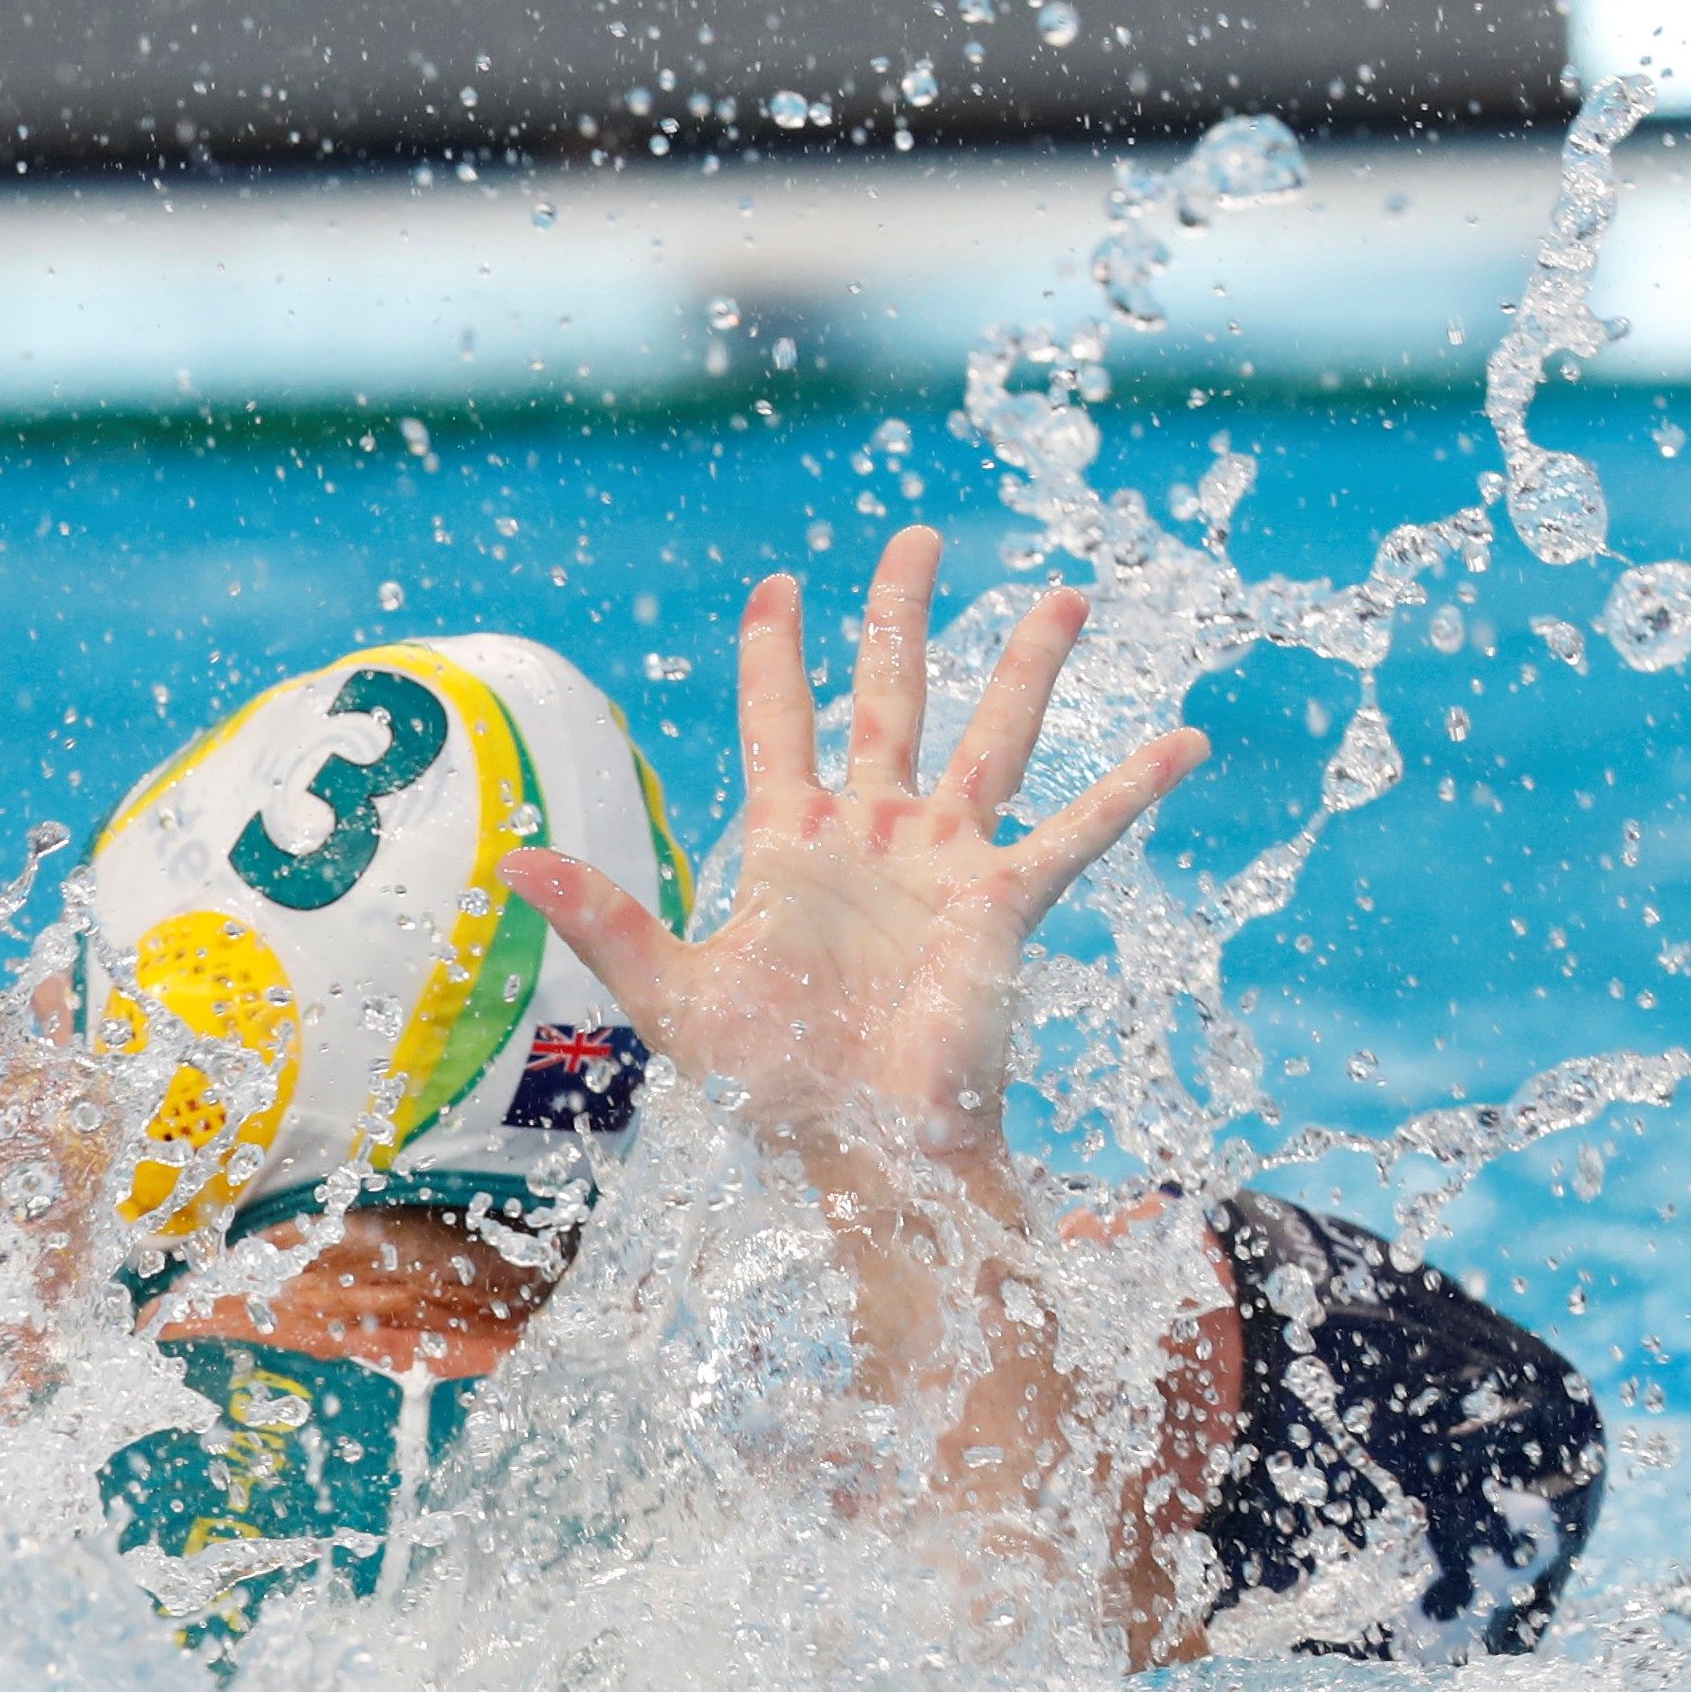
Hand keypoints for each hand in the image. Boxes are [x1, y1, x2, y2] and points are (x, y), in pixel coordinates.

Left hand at [502, 526, 1204, 1166]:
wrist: (861, 1153)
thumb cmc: (771, 1088)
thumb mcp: (672, 994)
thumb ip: (604, 920)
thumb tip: (509, 860)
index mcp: (791, 846)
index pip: (780, 725)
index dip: (774, 658)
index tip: (778, 586)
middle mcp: (873, 837)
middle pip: (890, 697)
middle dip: (901, 618)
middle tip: (920, 538)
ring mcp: (944, 863)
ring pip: (990, 737)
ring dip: (1025, 667)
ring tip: (1063, 595)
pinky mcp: (1003, 904)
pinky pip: (1078, 831)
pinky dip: (1131, 786)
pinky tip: (1181, 740)